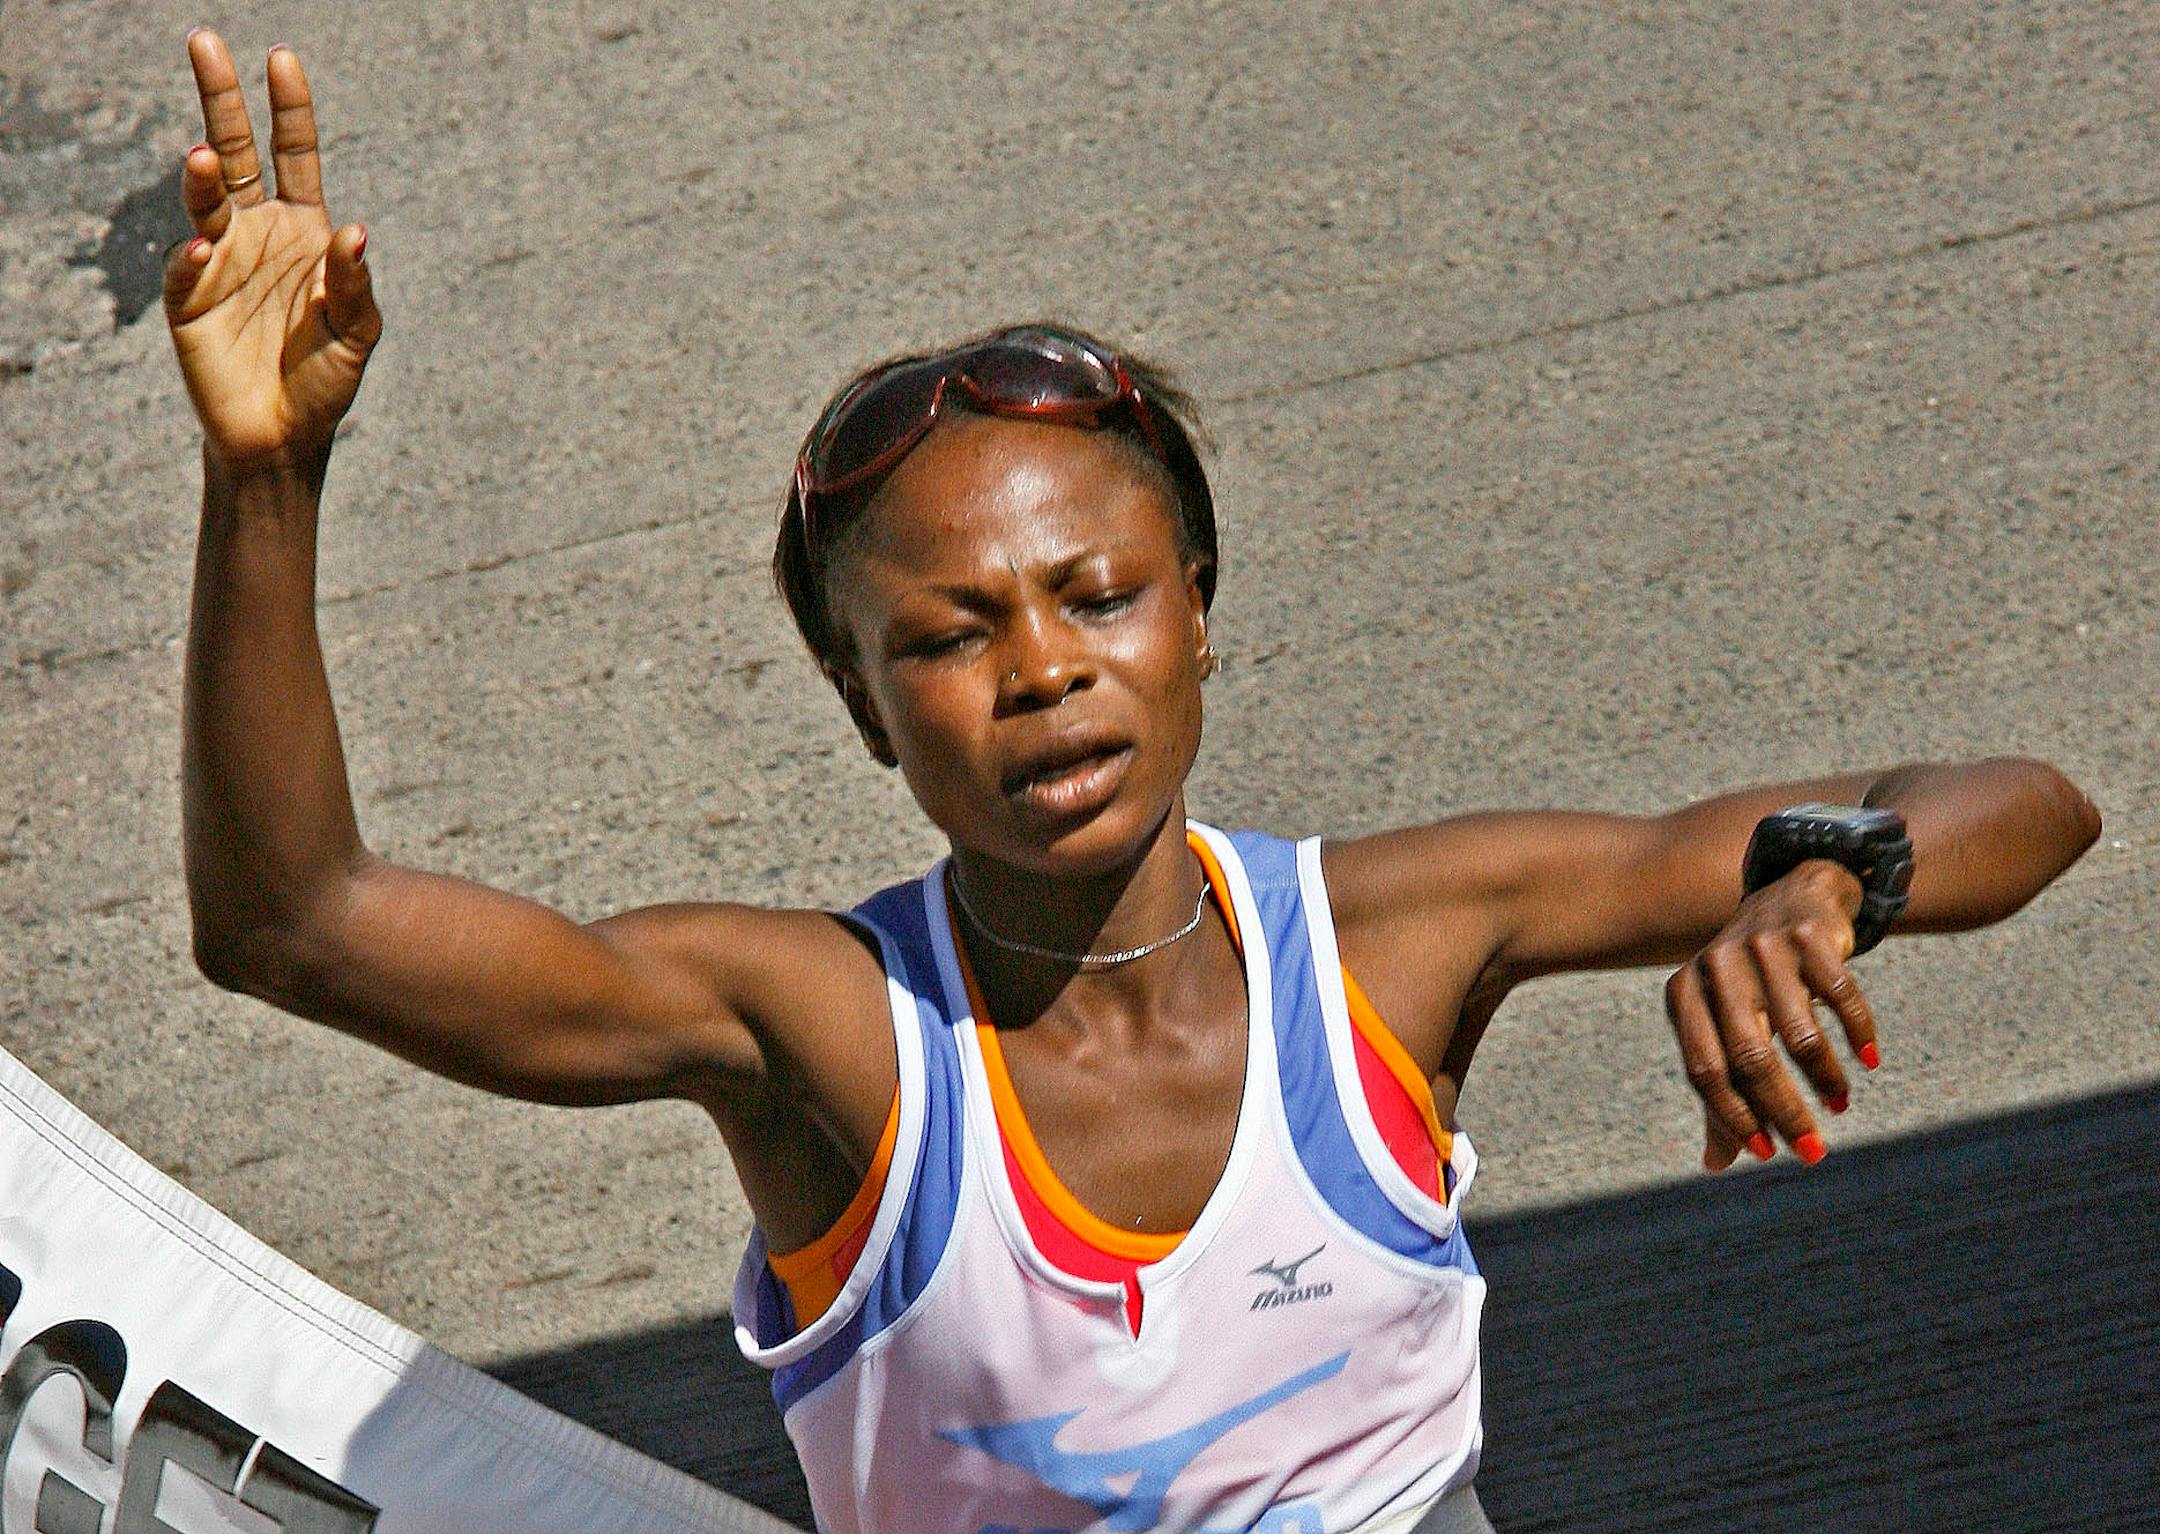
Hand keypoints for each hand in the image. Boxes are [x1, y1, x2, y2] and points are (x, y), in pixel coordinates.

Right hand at [164, 31, 379, 470]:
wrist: (286, 437)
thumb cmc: (326, 380)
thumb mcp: (358, 333)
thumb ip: (356, 285)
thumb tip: (355, 232)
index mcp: (303, 231)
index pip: (294, 156)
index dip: (289, 110)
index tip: (281, 59)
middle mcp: (257, 234)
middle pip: (237, 154)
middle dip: (221, 100)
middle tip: (205, 43)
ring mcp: (220, 263)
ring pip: (205, 203)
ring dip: (202, 179)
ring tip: (202, 155)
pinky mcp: (190, 304)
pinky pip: (187, 272)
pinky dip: (191, 260)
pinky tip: (202, 251)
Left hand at [1663, 860, 1880, 1170]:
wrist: (1790, 895)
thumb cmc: (1749, 981)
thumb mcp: (1722, 1026)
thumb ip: (1720, 1090)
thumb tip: (1717, 1165)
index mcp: (1683, 994)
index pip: (1704, 1070)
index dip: (1734, 1117)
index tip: (1766, 1153)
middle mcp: (1716, 967)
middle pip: (1750, 1058)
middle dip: (1784, 1113)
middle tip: (1813, 1153)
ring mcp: (1762, 948)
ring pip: (1799, 1035)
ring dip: (1825, 1081)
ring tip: (1838, 1104)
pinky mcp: (1809, 936)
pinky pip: (1841, 999)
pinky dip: (1858, 1036)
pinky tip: (1867, 1061)